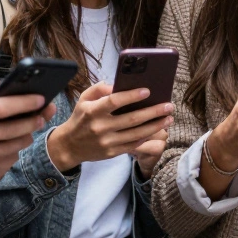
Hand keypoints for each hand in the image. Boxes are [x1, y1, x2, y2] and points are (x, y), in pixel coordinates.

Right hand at [0, 77, 54, 178]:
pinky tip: (10, 145)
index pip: (1, 108)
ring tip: (30, 132)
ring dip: (21, 140)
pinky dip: (3, 153)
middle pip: (8, 131)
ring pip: (3, 149)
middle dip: (30, 123)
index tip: (39, 99)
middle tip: (42, 116)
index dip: (24, 103)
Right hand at [47, 82, 173, 172]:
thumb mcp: (84, 99)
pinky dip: (147, 136)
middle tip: (169, 105)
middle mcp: (100, 127)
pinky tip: (158, 129)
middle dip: (153, 112)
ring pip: (137, 133)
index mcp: (92, 111)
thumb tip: (117, 84)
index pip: (114, 101)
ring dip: (156, 125)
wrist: (69, 146)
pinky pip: (134, 144)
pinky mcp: (112, 152)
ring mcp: (107, 142)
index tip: (148, 91)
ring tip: (169, 118)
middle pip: (132, 119)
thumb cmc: (80, 118)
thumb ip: (99, 89)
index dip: (132, 96)